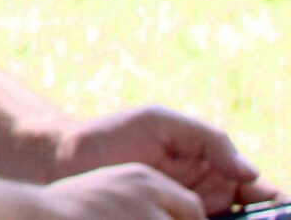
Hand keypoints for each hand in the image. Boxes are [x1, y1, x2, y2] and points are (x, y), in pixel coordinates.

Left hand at [53, 107, 277, 214]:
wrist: (63, 159)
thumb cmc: (110, 134)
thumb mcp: (160, 122)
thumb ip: (208, 138)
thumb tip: (251, 171)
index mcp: (210, 166)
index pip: (256, 188)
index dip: (274, 200)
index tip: (281, 206)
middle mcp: (205, 195)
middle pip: (251, 215)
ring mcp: (186, 215)